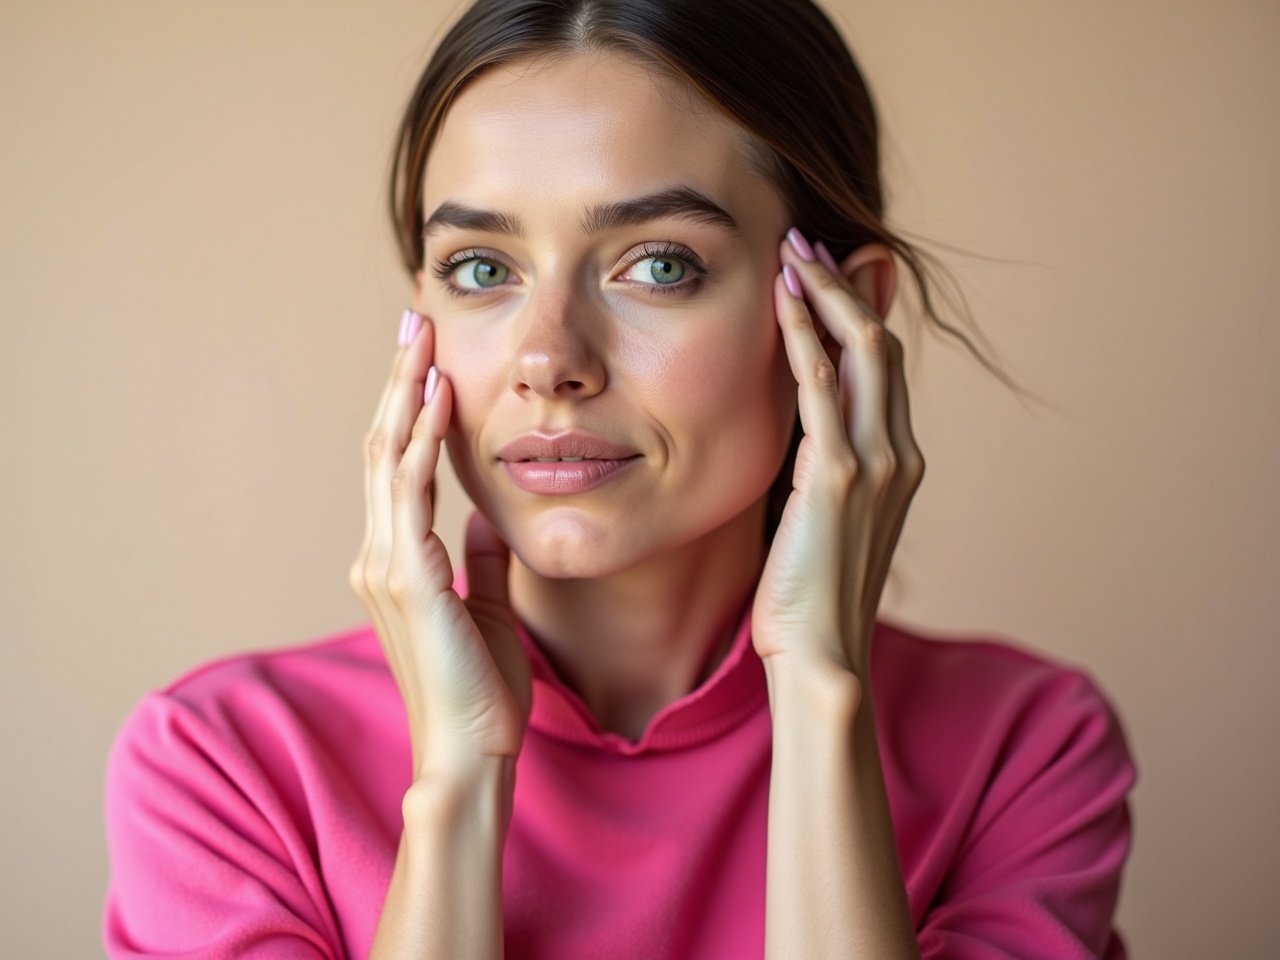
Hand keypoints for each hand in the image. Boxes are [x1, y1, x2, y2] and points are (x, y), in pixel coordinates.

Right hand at [348, 310, 531, 780]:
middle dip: (398, 379)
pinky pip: (412, 493)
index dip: (408, 408)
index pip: (397, 466)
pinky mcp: (409, 578)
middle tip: (413, 320)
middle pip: (383, 446)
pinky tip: (437, 397)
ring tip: (420, 336)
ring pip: (389, 457)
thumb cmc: (480, 690)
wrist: (469, 751)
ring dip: (405, 391)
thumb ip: (481, 562)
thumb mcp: (486, 608)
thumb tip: (486, 520)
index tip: (426, 358)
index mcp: (398, 560)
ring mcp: (387, 564)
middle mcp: (380, 554)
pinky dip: (422, 440)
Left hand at [752, 234, 925, 685]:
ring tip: (793, 249)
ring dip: (827, 293)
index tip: (820, 270)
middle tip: (805, 240)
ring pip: (864, 350)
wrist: (822, 658)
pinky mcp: (840, 477)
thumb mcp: (825, 520)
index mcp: (898, 462)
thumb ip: (824, 467)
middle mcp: (899, 453)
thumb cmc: (811, 596)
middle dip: (844, 284)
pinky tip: (783, 300)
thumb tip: (804, 431)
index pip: (883, 364)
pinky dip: (807, 336)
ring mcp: (877, 464)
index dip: (855, 310)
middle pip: (881, 343)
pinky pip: (825, 387)